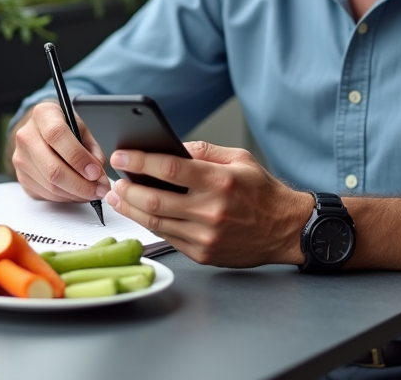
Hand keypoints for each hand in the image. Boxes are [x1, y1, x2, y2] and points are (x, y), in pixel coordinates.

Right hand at [9, 101, 110, 202]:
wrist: (39, 131)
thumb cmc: (63, 127)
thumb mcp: (81, 127)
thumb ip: (92, 148)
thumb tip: (97, 174)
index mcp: (42, 115)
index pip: (57, 136)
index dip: (78, 158)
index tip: (96, 172)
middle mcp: (26, 136)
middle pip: (53, 169)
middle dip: (81, 184)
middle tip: (100, 189)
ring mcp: (21, 159)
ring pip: (51, 186)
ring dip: (76, 194)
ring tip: (92, 191)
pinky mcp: (21, 177)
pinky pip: (47, 194)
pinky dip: (66, 197)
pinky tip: (77, 192)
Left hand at [104, 141, 310, 267]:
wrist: (286, 230)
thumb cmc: (263, 193)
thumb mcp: (240, 159)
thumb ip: (204, 150)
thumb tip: (171, 146)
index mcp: (220, 181)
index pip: (169, 168)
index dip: (139, 161)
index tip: (120, 156)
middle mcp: (211, 210)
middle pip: (155, 200)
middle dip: (127, 189)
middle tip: (114, 179)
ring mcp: (206, 236)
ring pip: (156, 222)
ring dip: (131, 208)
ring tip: (119, 196)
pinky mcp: (204, 253)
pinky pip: (168, 237)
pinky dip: (150, 224)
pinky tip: (140, 213)